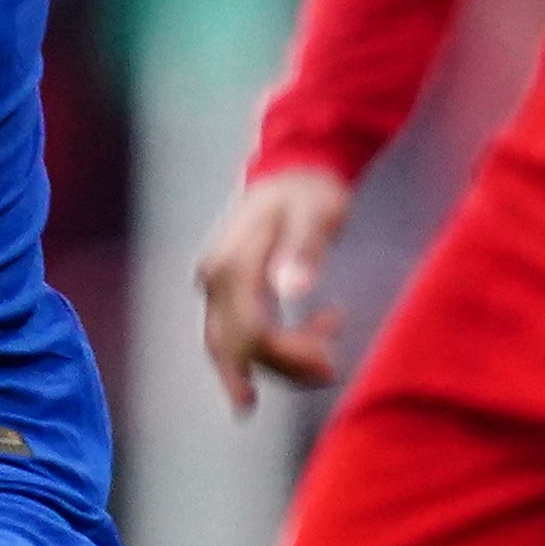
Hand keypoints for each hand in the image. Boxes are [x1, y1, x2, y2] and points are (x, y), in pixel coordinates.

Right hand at [188, 163, 356, 416]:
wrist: (291, 171)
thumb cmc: (309, 193)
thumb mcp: (317, 215)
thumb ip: (305, 250)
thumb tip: (293, 289)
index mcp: (232, 264)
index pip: (252, 332)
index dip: (289, 355)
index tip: (329, 360)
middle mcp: (214, 279)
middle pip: (234, 348)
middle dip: (281, 369)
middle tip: (328, 374)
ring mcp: (216, 287)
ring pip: (233, 348)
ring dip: (279, 363)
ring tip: (327, 356)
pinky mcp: (226, 292)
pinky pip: (240, 334)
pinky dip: (274, 348)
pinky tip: (314, 336)